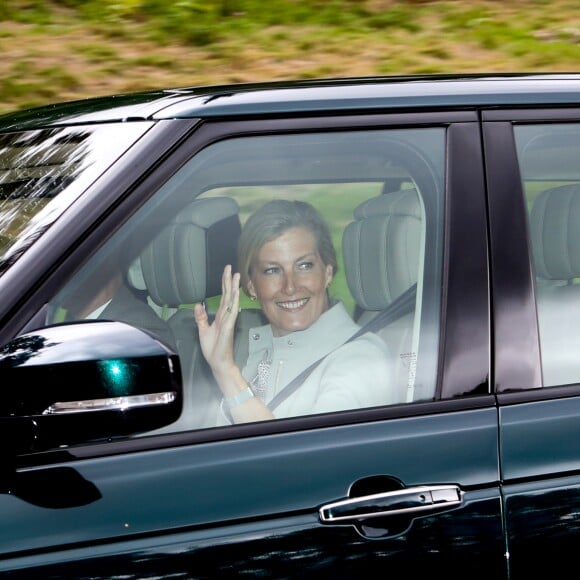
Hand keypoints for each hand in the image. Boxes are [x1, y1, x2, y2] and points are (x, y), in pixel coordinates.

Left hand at [194, 264, 240, 378]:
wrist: (218, 362)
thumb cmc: (213, 348)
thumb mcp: (203, 330)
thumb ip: (201, 317)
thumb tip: (198, 304)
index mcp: (221, 316)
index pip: (223, 297)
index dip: (224, 284)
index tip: (227, 272)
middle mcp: (226, 316)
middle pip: (228, 295)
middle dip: (229, 281)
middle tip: (231, 267)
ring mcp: (228, 321)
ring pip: (232, 301)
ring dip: (234, 288)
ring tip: (236, 276)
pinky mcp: (228, 327)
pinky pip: (231, 313)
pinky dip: (234, 303)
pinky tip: (235, 294)